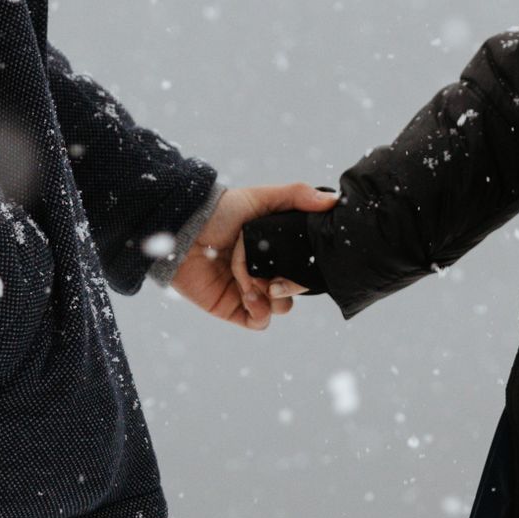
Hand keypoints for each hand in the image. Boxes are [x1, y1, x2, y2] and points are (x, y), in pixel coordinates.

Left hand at [171, 183, 334, 329]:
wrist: (184, 229)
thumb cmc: (220, 210)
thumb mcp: (262, 197)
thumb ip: (298, 195)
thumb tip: (334, 200)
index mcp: (275, 248)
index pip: (304, 266)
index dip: (308, 269)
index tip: (303, 262)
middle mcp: (265, 270)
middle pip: (295, 291)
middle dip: (290, 287)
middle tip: (275, 279)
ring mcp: (250, 290)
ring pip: (280, 308)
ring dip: (271, 298)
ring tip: (253, 283)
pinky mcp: (233, 307)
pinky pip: (259, 322)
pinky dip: (259, 312)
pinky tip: (248, 294)